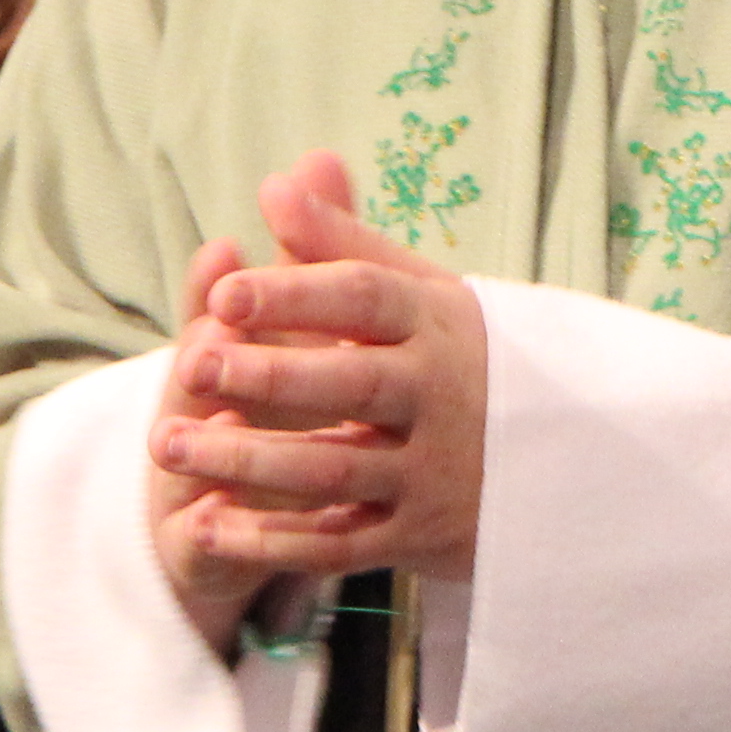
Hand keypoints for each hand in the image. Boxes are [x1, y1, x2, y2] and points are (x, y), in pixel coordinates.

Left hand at [142, 152, 489, 627]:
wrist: (562, 461)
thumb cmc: (458, 355)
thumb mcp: (421, 291)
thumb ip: (343, 244)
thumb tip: (275, 185)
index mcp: (437, 323)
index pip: (363, 300)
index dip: (293, 295)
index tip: (221, 294)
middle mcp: (438, 396)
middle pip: (347, 384)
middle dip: (265, 376)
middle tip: (188, 365)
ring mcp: (433, 473)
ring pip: (332, 470)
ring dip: (246, 462)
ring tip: (167, 447)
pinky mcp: (420, 537)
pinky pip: (338, 546)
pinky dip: (269, 541)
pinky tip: (203, 524)